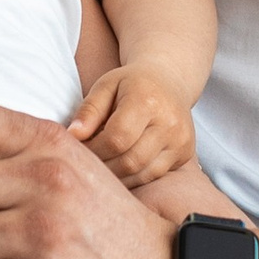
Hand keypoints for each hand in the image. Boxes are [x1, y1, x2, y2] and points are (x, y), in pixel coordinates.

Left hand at [69, 65, 196, 187]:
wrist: (170, 81)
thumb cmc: (132, 83)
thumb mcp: (105, 86)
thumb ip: (89, 110)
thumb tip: (72, 136)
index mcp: (147, 100)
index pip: (116, 138)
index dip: (94, 149)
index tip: (79, 149)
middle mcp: (170, 122)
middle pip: (130, 160)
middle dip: (103, 166)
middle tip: (87, 162)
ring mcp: (181, 140)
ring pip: (142, 174)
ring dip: (117, 175)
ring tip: (102, 164)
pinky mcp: (185, 154)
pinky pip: (153, 176)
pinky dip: (133, 177)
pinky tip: (120, 167)